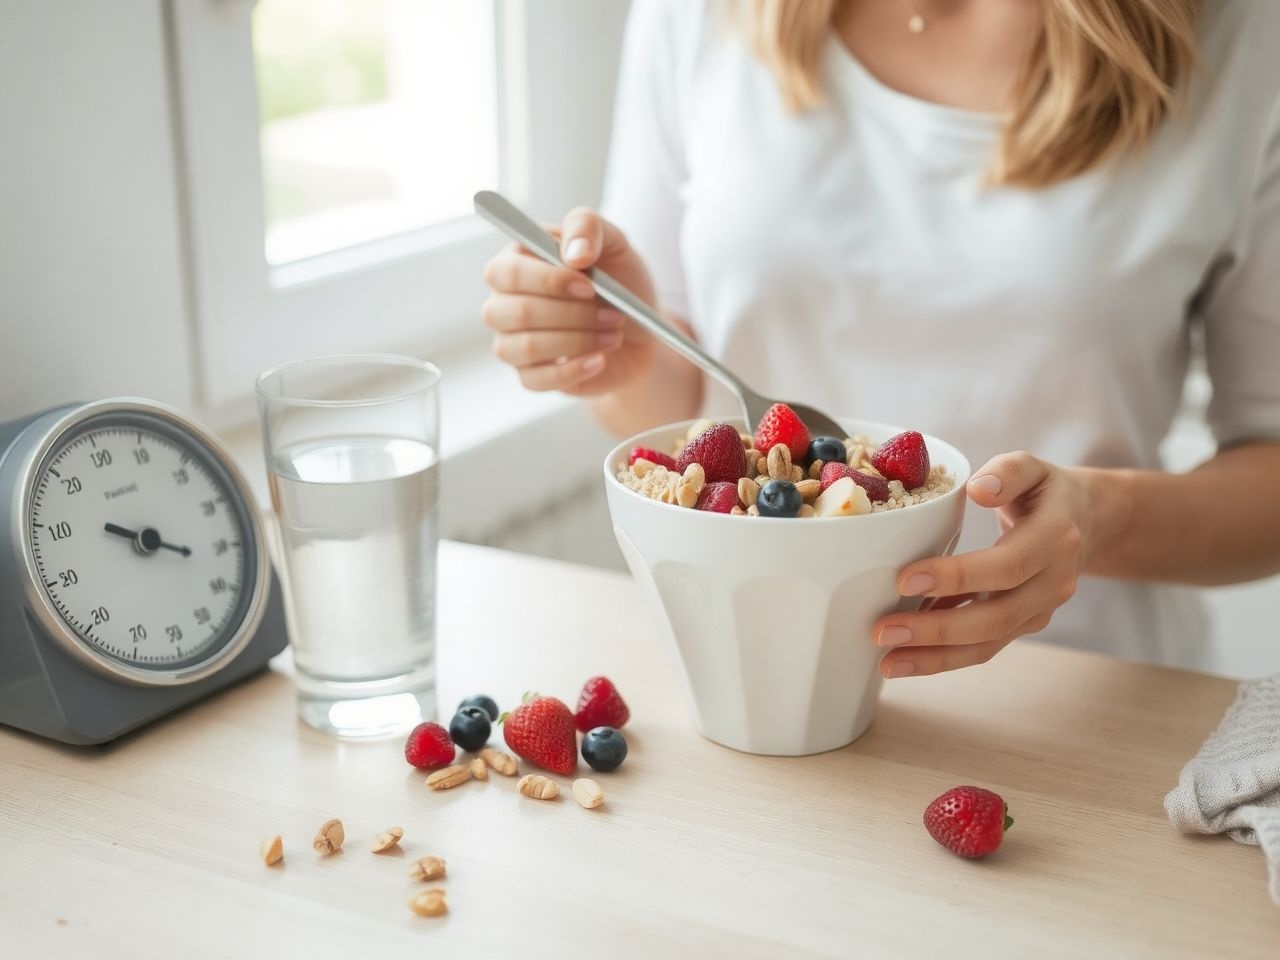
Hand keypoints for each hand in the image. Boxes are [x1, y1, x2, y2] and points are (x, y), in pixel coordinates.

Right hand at [482, 207, 656, 396]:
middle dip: (572, 314)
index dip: (547, 281)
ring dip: (577, 341)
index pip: (507, 272)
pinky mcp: (530, 374)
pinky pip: (537, 379)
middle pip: (516, 312)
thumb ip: (587, 226)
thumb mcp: (613, 241)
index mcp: (516, 262)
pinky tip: (599, 359)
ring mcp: (513, 341)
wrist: (642, 330)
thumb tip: (572, 253)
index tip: (589, 286)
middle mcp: (505, 302)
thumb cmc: (619, 281)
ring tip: (614, 334)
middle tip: (612, 313)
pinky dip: (573, 370)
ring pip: (525, 347)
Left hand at [874, 451, 1093, 677]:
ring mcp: (1039, 610)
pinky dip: (944, 655)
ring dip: (936, 657)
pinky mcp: (1023, 624)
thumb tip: (978, 489)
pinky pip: (983, 645)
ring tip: (887, 663)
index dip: (958, 577)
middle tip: (883, 631)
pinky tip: (905, 656)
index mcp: (1055, 539)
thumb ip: (1007, 472)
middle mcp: (1052, 582)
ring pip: (989, 642)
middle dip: (937, 630)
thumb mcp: (1032, 467)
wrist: (1086, 523)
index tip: (905, 578)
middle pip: (996, 617)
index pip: (1007, 566)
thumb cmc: (1045, 492)